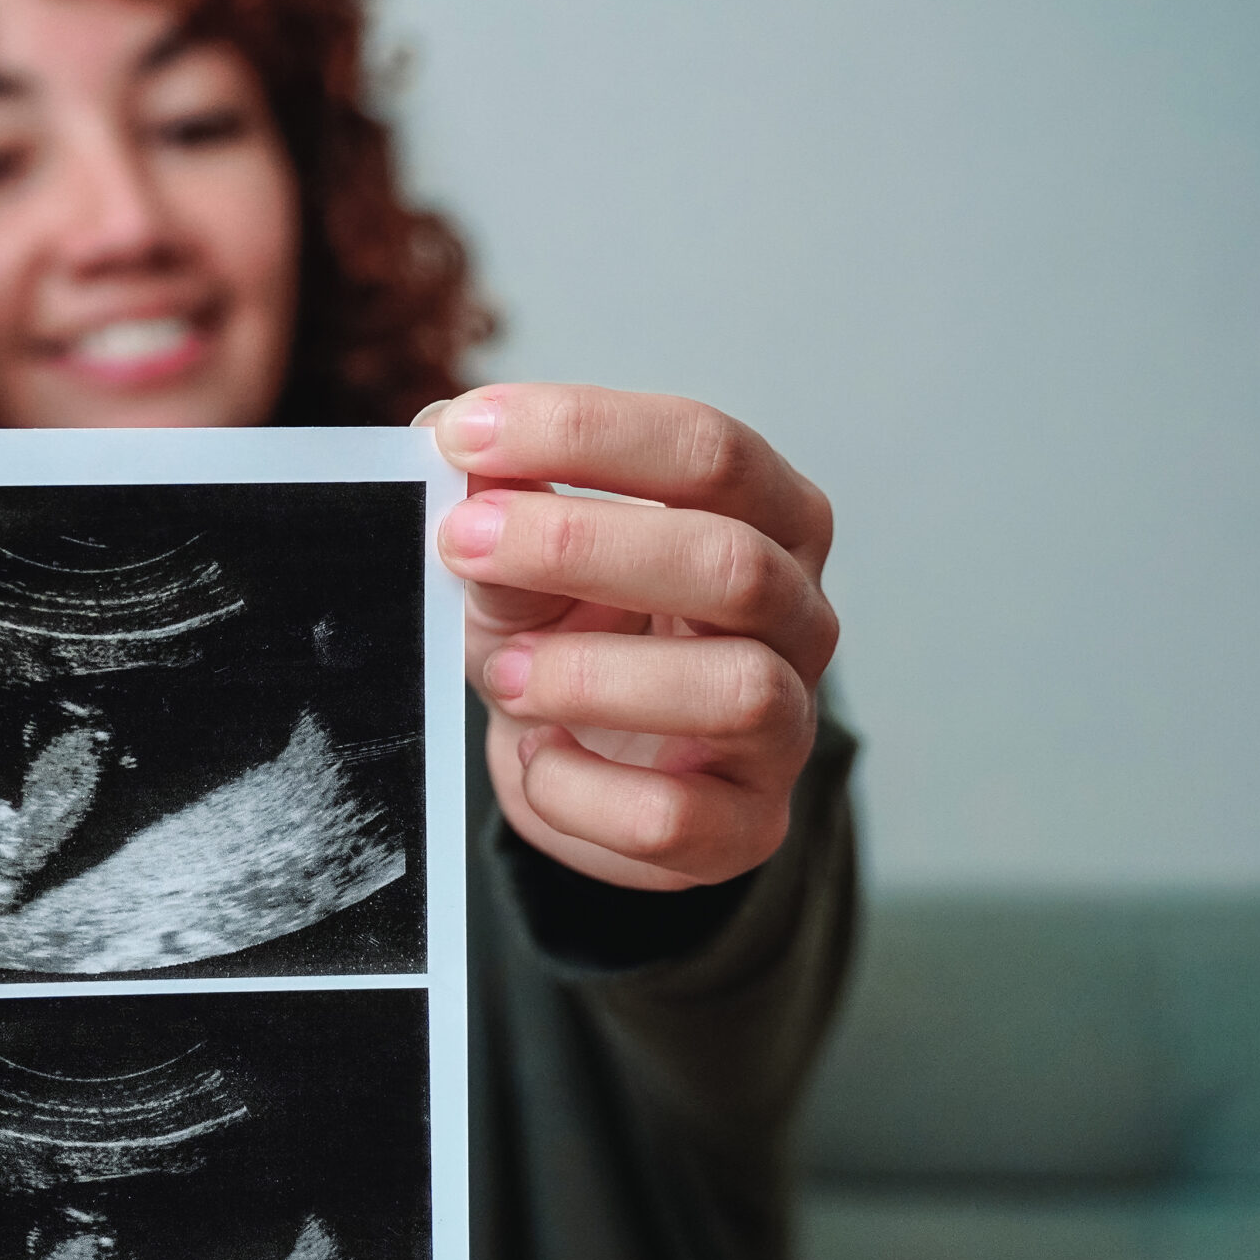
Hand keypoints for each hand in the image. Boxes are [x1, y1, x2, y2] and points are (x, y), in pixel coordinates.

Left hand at [419, 384, 836, 890]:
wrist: (588, 773)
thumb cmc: (571, 639)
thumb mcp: (527, 563)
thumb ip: (502, 509)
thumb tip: (457, 456)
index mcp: (768, 517)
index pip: (707, 448)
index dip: (582, 432)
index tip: (461, 435)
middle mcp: (801, 616)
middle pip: (730, 560)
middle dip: (576, 545)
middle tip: (460, 542)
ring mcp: (786, 728)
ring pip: (734, 691)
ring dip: (590, 674)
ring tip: (505, 672)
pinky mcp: (745, 827)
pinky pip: (670, 816)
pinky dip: (577, 787)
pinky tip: (535, 758)